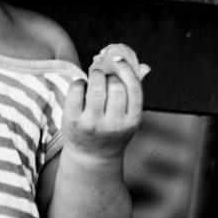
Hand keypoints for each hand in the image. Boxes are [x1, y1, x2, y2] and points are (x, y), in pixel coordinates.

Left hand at [62, 43, 150, 162]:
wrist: (92, 156)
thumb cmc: (112, 130)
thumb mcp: (128, 116)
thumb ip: (134, 92)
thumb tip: (143, 67)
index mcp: (132, 120)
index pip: (134, 89)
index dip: (126, 69)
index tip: (118, 60)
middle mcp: (114, 123)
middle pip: (115, 86)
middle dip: (108, 74)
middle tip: (103, 75)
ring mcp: (93, 123)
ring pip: (95, 87)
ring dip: (94, 75)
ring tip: (93, 78)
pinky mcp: (74, 121)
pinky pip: (76, 91)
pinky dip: (78, 83)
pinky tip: (81, 87)